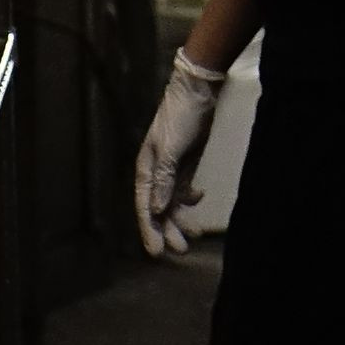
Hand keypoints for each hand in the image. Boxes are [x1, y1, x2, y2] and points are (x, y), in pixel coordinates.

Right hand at [135, 51, 224, 258]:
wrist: (197, 91)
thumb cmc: (180, 117)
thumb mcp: (171, 149)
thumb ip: (164, 179)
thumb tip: (157, 210)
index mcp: (146, 169)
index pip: (145, 206)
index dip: (149, 230)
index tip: (156, 252)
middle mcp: (156, 173)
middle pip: (159, 209)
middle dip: (168, 230)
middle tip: (181, 251)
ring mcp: (171, 170)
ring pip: (173, 203)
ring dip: (181, 219)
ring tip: (195, 235)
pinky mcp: (185, 165)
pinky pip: (183, 190)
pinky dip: (190, 198)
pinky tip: (199, 197)